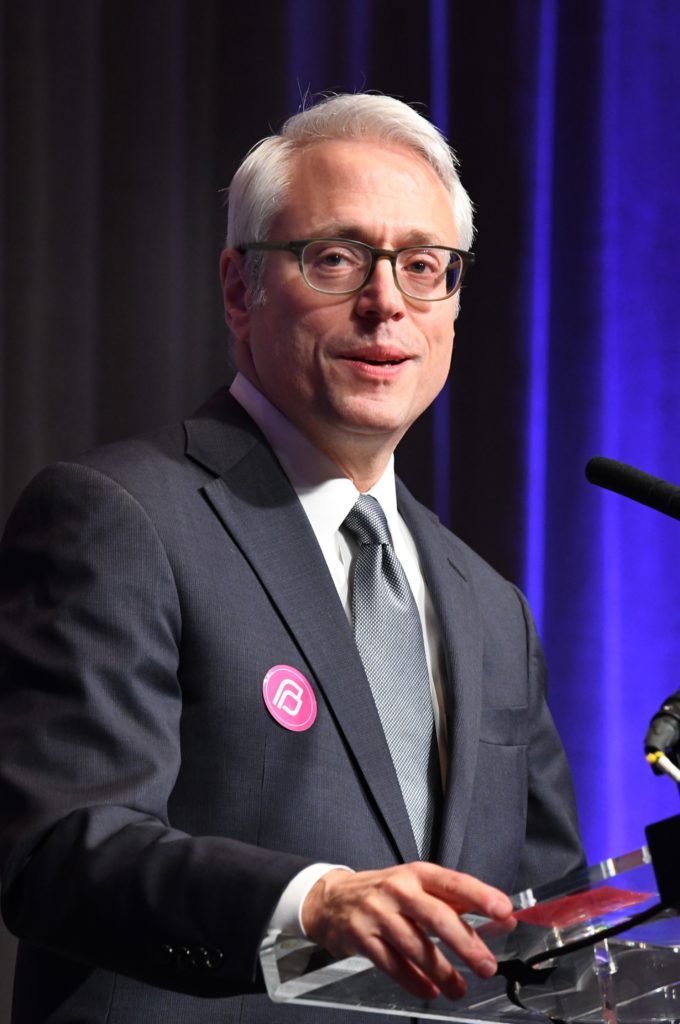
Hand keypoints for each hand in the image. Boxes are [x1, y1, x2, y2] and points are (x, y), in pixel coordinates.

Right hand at [301, 862, 513, 1000]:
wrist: (332, 899)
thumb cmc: (385, 893)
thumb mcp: (418, 885)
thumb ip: (457, 901)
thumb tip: (502, 917)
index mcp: (416, 874)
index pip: (453, 883)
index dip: (479, 896)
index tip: (503, 910)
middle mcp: (397, 889)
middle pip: (436, 917)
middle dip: (465, 944)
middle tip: (487, 966)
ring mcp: (377, 913)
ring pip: (415, 947)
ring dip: (442, 972)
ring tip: (459, 988)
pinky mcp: (361, 937)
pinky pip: (392, 965)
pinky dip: (414, 982)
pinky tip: (429, 990)